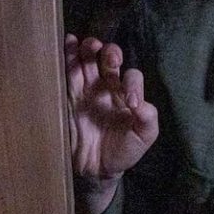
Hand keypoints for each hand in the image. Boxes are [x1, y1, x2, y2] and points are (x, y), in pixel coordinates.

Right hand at [65, 34, 158, 213]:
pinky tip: (65, 46)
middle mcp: (106, 87)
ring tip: (84, 44)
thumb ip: (148, 121)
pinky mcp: (66, 98)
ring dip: (85, 51)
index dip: (132, 84)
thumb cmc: (124, 150)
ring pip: (85, 63)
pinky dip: (65, 59)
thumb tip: (141, 105)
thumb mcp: (143, 138)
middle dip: (108, 53)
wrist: (96, 169)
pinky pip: (65, 75)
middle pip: (107, 60)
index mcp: (127, 93)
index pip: (131, 77)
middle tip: (108, 54)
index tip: (131, 103)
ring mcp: (85, 90)